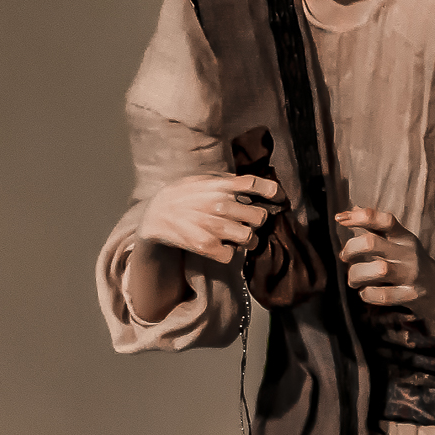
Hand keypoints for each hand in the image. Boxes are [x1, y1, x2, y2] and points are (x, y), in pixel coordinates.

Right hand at [137, 172, 286, 265]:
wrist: (155, 215)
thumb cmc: (182, 195)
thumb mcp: (203, 179)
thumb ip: (227, 182)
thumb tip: (253, 186)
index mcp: (222, 186)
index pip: (256, 185)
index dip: (274, 193)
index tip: (279, 199)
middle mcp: (220, 204)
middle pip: (260, 217)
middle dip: (256, 221)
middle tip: (248, 223)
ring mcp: (214, 226)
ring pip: (250, 238)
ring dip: (247, 240)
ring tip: (237, 238)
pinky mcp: (207, 246)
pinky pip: (232, 255)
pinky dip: (229, 253)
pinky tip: (222, 247)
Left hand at [335, 207, 434, 331]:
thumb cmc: (410, 262)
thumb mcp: (398, 241)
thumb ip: (375, 227)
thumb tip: (351, 210)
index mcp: (403, 237)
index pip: (383, 219)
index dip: (359, 217)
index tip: (340, 219)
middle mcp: (407, 253)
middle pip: (371, 243)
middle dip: (350, 249)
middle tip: (345, 257)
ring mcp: (410, 275)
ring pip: (376, 270)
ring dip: (356, 275)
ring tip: (353, 280)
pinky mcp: (411, 295)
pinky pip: (382, 296)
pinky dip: (367, 295)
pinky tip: (366, 292)